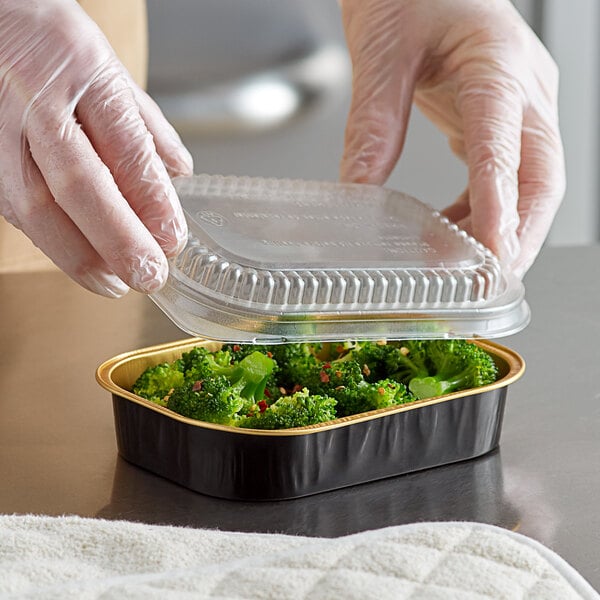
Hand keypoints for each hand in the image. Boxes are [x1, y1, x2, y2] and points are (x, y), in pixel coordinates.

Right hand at [0, 0, 192, 295]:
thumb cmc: (48, 39)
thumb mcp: (108, 64)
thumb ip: (145, 123)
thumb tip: (178, 174)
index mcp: (82, 68)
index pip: (126, 146)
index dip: (151, 200)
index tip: (172, 239)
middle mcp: (36, 98)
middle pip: (77, 183)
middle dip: (117, 240)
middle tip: (148, 275)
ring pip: (32, 204)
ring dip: (77, 255)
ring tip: (114, 283)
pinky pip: (10, 205)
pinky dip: (49, 240)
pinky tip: (79, 259)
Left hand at [339, 0, 564, 276]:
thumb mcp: (382, 48)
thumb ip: (374, 121)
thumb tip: (359, 188)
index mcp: (497, 66)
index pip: (504, 147)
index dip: (499, 206)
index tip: (489, 253)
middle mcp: (520, 91)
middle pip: (541, 177)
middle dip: (519, 234)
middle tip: (489, 280)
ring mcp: (516, 104)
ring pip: (528, 181)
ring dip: (499, 229)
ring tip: (461, 266)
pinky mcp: (497, 114)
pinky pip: (501, 172)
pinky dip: (480, 208)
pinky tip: (451, 229)